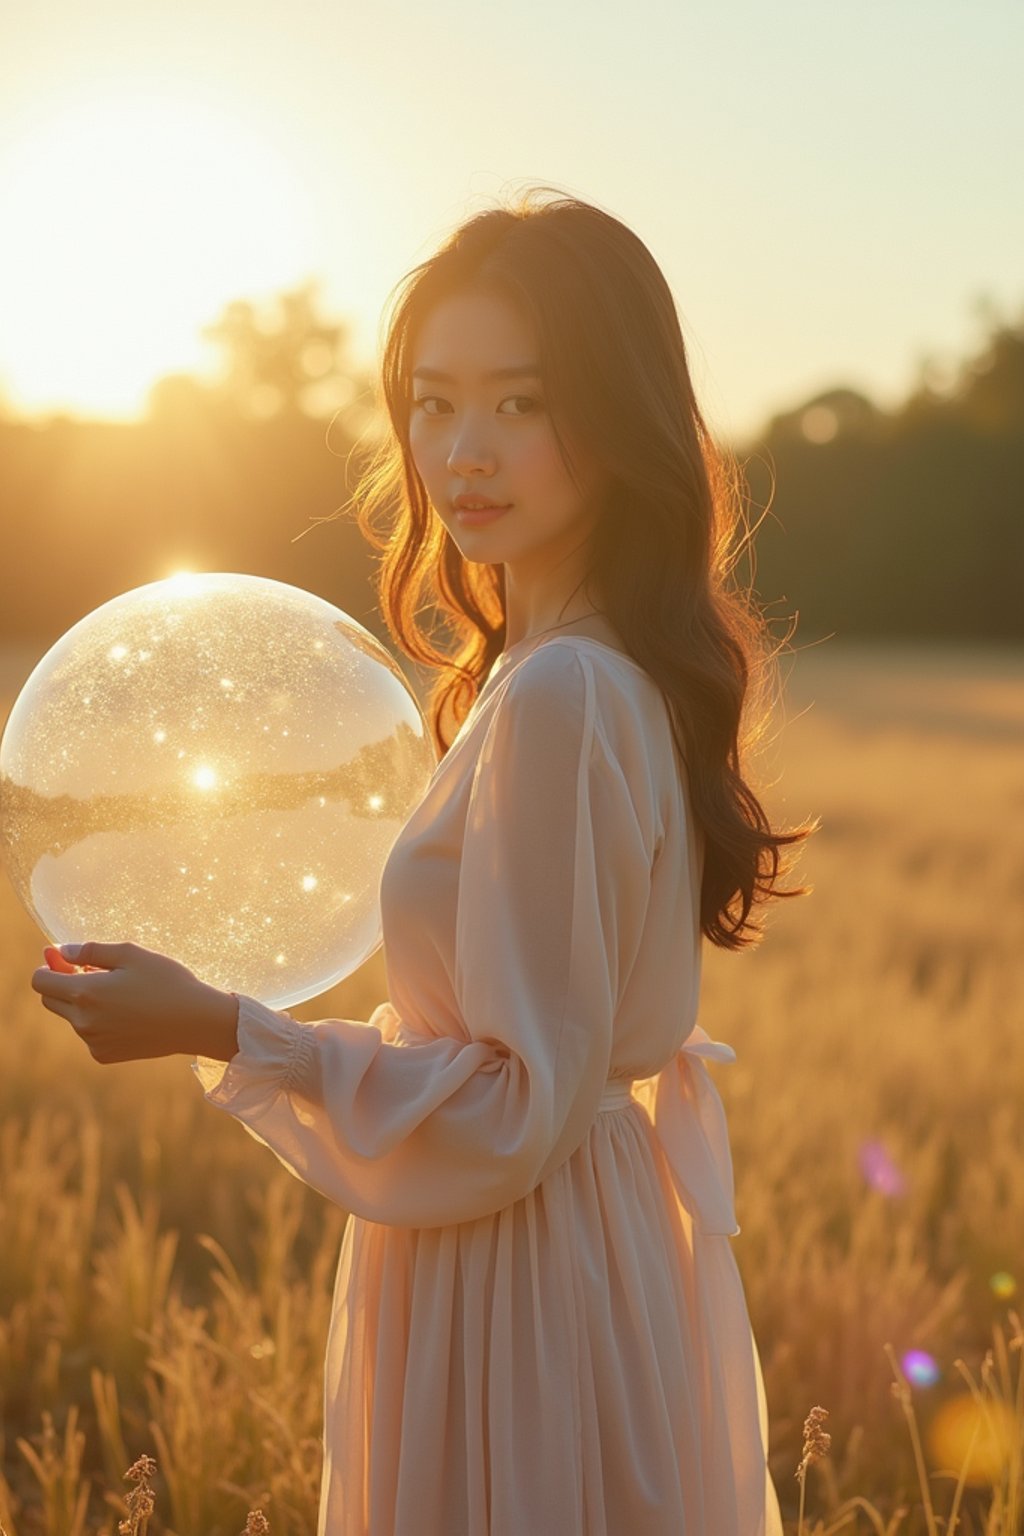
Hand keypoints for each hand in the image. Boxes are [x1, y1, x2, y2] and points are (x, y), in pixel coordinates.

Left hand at [31, 941, 238, 1064]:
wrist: (195, 1022)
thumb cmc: (167, 981)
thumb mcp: (131, 954)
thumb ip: (89, 950)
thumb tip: (61, 951)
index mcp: (86, 993)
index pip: (40, 982)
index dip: (47, 966)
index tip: (60, 958)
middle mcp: (83, 1021)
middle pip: (49, 1000)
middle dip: (61, 983)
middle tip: (87, 970)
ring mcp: (93, 1041)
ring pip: (72, 1016)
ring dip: (83, 1002)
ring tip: (120, 992)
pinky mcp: (104, 1055)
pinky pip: (89, 1034)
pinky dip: (97, 1021)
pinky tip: (127, 1013)